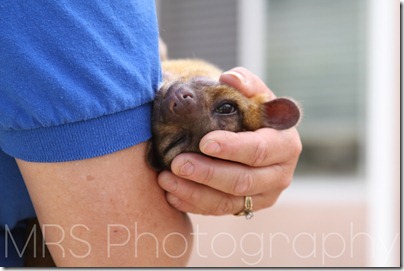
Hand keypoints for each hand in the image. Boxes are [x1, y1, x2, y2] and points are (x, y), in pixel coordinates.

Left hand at [157, 67, 301, 214]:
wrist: (253, 136)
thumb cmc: (252, 113)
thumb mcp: (254, 94)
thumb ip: (245, 83)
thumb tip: (230, 78)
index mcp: (285, 144)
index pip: (259, 150)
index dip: (232, 148)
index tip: (204, 142)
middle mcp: (280, 174)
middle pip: (243, 181)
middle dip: (208, 174)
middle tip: (178, 164)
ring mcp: (264, 195)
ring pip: (228, 202)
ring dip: (195, 193)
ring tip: (166, 180)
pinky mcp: (247, 207)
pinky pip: (219, 211)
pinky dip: (194, 205)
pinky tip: (172, 195)